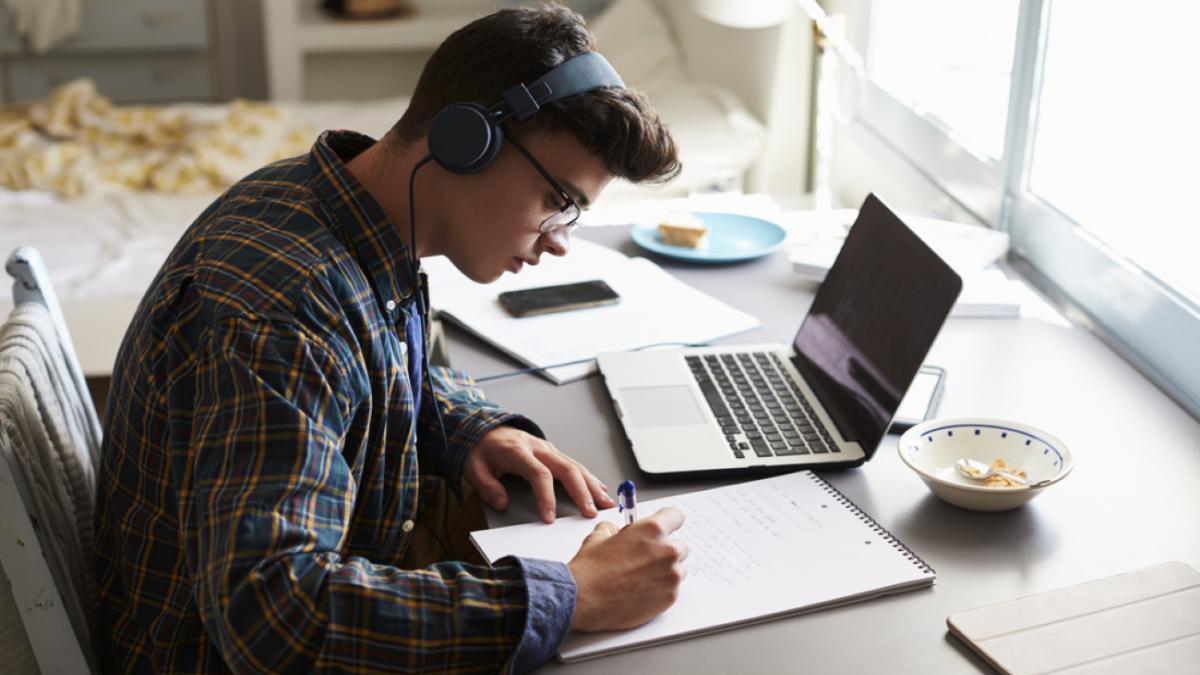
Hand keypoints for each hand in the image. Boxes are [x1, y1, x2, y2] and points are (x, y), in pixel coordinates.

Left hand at [464, 426, 615, 522]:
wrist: (484, 426)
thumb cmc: (481, 448)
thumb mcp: (473, 468)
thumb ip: (487, 486)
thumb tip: (501, 503)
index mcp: (518, 452)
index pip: (538, 474)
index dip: (546, 496)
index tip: (549, 518)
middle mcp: (538, 448)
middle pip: (566, 468)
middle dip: (581, 492)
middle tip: (590, 513)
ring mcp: (548, 449)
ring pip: (575, 466)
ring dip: (592, 485)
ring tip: (606, 503)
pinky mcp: (553, 453)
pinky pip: (574, 464)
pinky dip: (589, 478)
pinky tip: (600, 489)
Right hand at [567, 507, 687, 631]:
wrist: (583, 598)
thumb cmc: (590, 569)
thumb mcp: (598, 537)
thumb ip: (614, 529)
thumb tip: (616, 530)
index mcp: (652, 530)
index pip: (676, 516)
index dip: (668, 522)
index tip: (665, 528)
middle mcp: (666, 551)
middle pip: (680, 546)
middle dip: (665, 551)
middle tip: (647, 559)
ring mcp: (671, 576)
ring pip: (679, 569)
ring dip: (666, 571)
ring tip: (644, 578)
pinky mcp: (670, 597)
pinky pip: (674, 589)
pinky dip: (662, 590)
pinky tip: (642, 592)